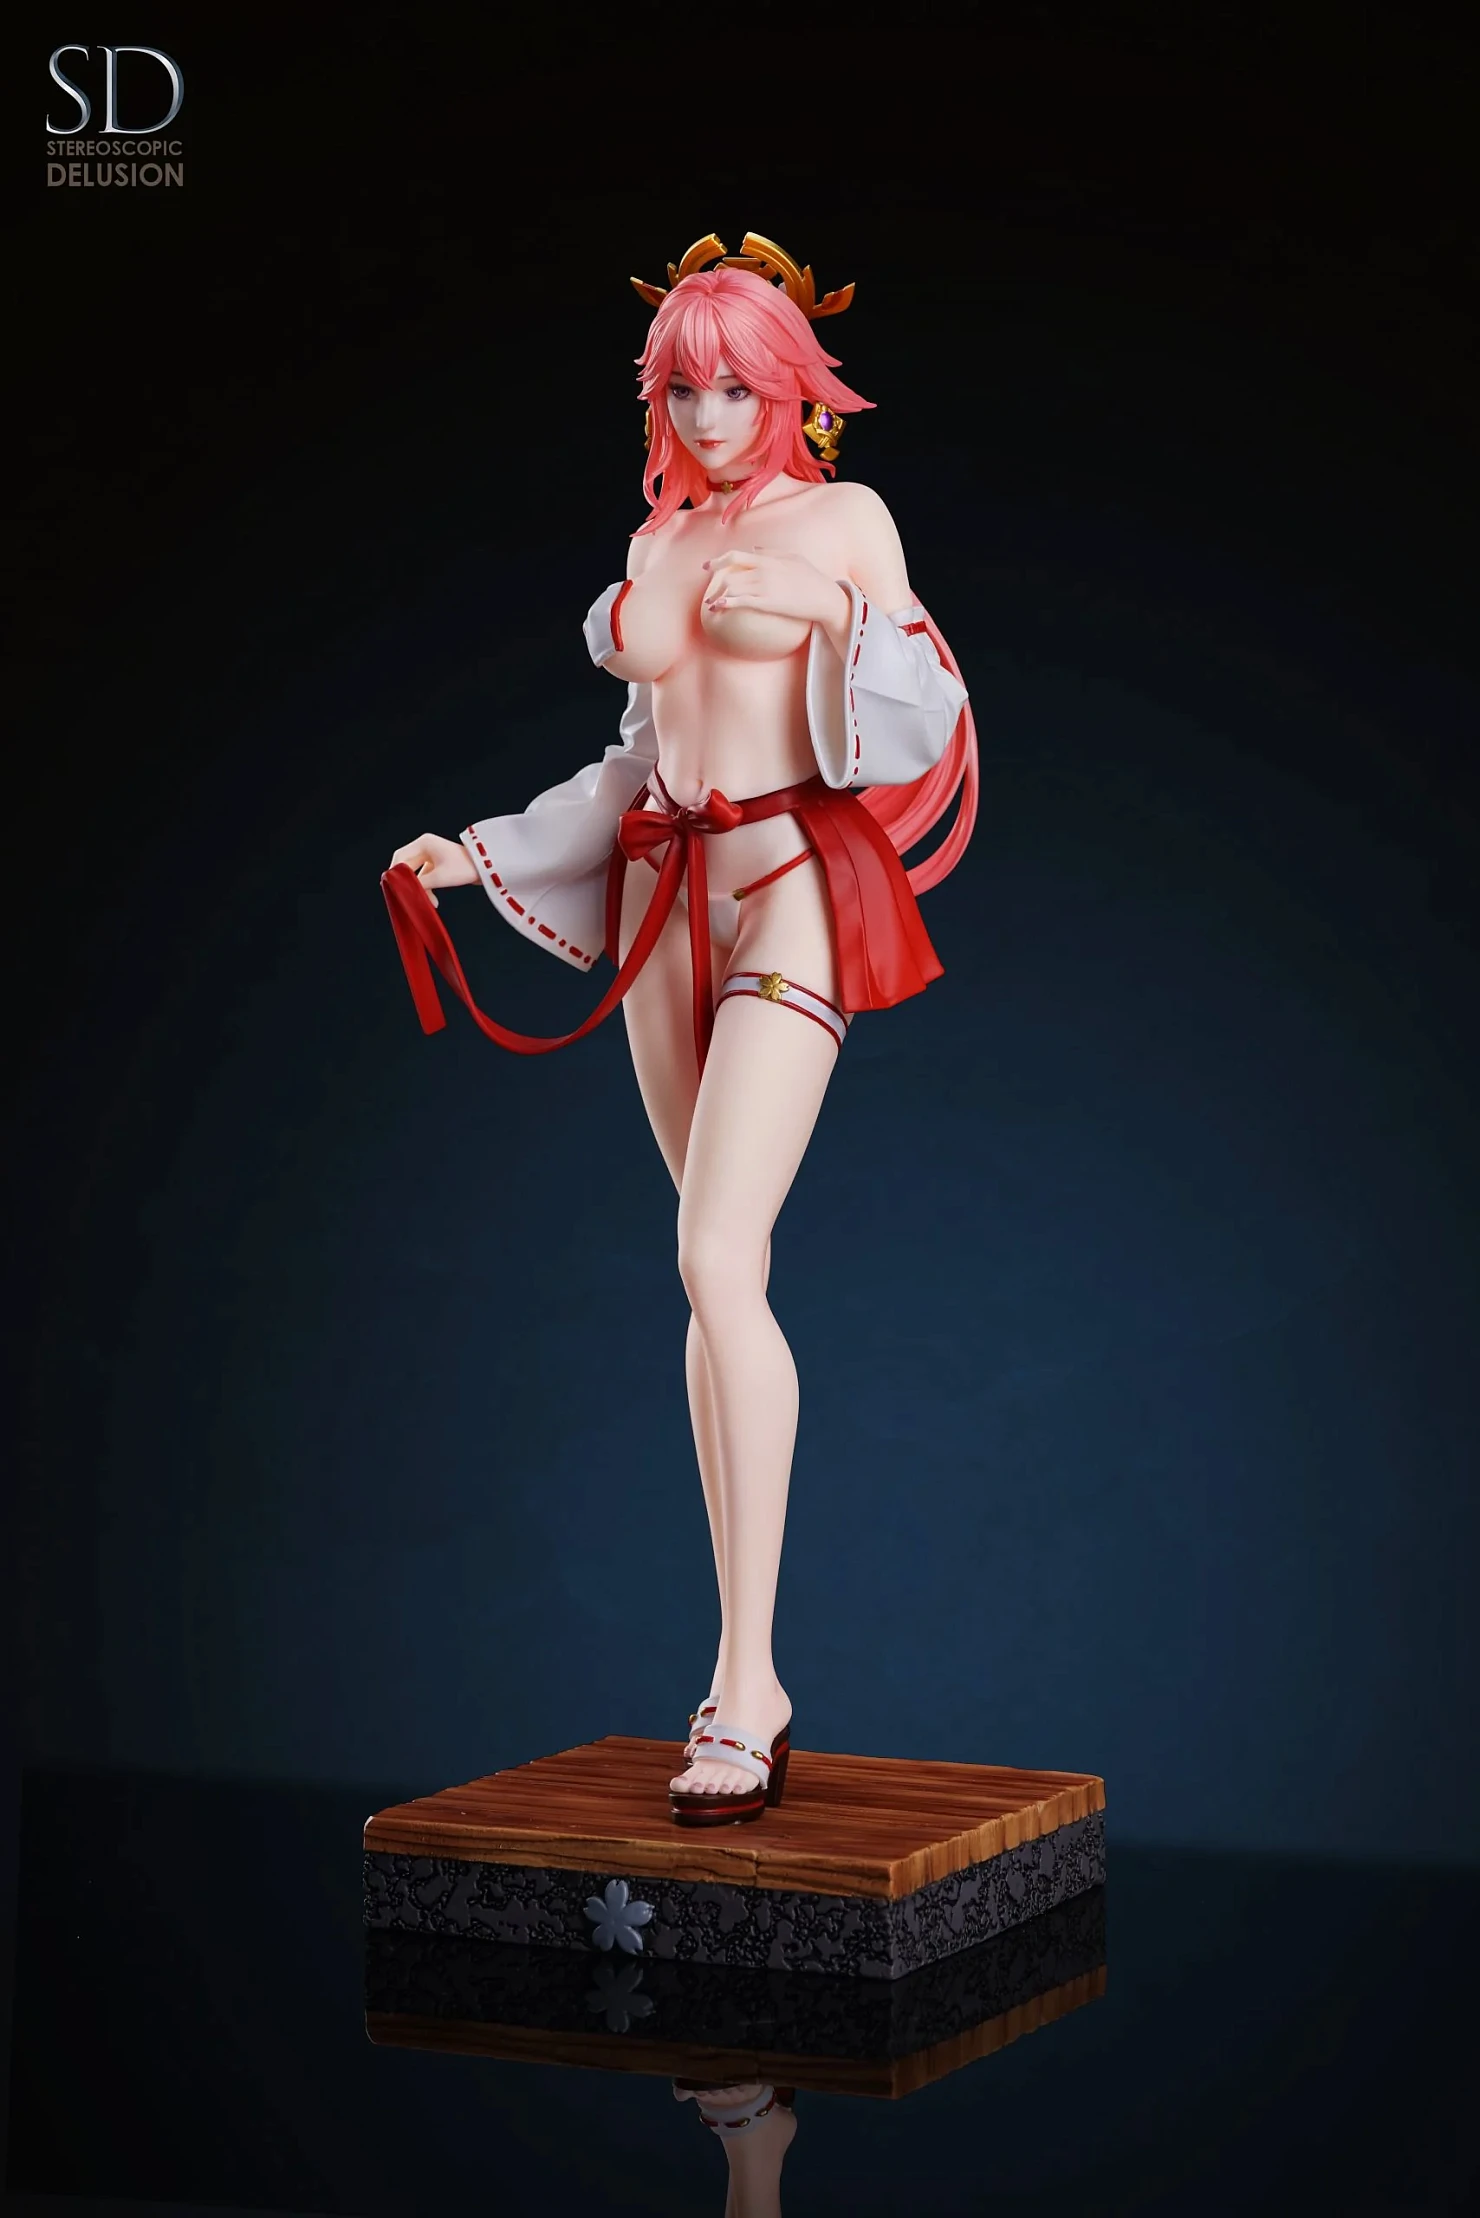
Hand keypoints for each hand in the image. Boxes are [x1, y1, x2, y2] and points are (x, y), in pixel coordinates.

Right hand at [388, 831, 476, 908]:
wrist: (486, 869)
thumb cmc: (465, 868)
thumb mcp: (440, 877)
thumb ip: (419, 883)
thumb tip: (404, 891)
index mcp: (424, 843)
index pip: (400, 857)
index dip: (395, 873)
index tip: (394, 887)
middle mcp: (425, 846)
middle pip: (406, 865)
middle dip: (408, 882)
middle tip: (404, 895)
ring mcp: (430, 855)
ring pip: (415, 873)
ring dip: (419, 887)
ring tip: (429, 901)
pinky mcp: (436, 864)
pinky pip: (424, 876)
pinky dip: (427, 887)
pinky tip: (433, 900)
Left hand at [702, 546, 848, 630]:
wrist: (824, 597)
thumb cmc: (812, 578)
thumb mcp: (794, 558)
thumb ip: (773, 553)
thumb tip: (754, 550)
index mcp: (768, 559)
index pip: (736, 556)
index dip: (718, 561)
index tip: (707, 567)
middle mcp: (764, 571)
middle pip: (730, 573)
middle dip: (715, 583)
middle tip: (708, 593)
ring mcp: (765, 587)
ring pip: (733, 588)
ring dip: (718, 597)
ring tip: (712, 605)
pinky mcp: (768, 602)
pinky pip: (742, 601)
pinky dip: (727, 603)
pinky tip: (719, 608)